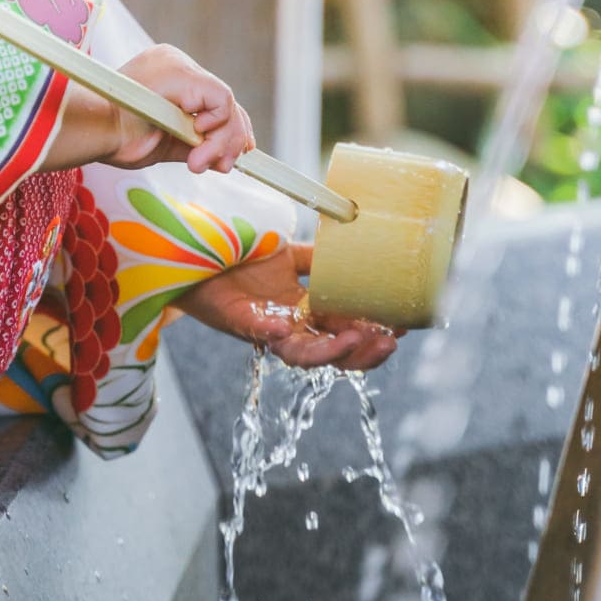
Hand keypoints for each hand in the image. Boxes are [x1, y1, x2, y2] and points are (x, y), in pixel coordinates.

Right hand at [109, 44, 253, 173]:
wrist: (98, 132)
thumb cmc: (117, 138)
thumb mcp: (165, 142)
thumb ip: (194, 144)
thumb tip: (225, 159)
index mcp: (167, 74)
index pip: (211, 98)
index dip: (228, 126)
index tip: (234, 155)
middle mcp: (176, 62)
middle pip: (222, 100)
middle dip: (230, 137)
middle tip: (224, 166)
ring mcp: (180, 64)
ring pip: (225, 104)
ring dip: (221, 141)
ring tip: (198, 163)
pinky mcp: (186, 74)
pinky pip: (223, 99)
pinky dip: (217, 125)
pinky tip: (196, 135)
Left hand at [180, 240, 398, 372]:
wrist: (198, 254)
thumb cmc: (242, 257)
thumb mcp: (289, 255)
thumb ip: (319, 260)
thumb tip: (355, 245)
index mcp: (306, 315)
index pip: (347, 334)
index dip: (374, 335)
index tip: (402, 327)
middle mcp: (289, 329)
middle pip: (331, 355)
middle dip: (362, 355)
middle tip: (387, 342)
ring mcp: (264, 329)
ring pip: (300, 355)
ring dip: (328, 352)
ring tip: (353, 339)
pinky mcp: (237, 322)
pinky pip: (257, 333)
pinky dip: (273, 334)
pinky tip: (286, 329)